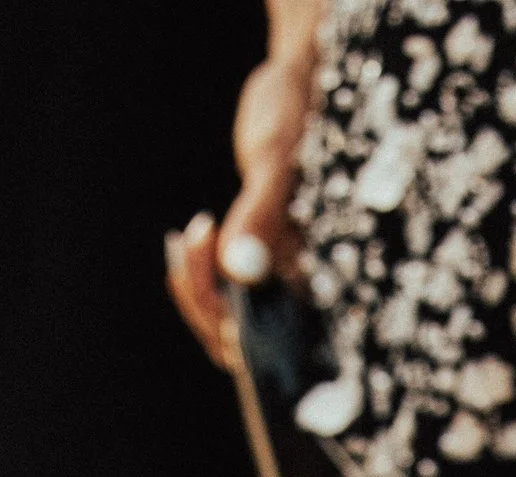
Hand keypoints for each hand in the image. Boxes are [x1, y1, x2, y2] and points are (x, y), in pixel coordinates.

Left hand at [167, 0, 322, 365]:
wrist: (300, 93)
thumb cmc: (299, 117)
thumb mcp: (278, 161)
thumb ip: (260, 215)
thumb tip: (236, 268)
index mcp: (325, 278)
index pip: (282, 343)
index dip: (240, 334)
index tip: (215, 286)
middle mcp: (307, 291)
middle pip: (250, 344)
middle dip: (209, 303)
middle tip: (196, 238)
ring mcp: (286, 284)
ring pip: (232, 324)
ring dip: (200, 290)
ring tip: (190, 235)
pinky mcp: (264, 270)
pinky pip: (226, 299)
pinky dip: (201, 277)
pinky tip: (192, 237)